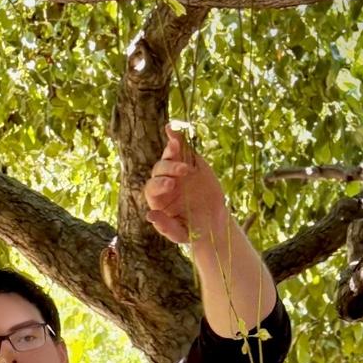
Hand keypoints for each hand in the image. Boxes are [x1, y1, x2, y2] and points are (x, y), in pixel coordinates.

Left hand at [143, 125, 228, 245]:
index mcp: (158, 200)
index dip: (159, 185)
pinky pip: (181, 148)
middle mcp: (164, 183)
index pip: (151, 189)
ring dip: (171, 150)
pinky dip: (176, 138)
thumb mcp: (180, 233)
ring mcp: (177, 170)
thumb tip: (150, 215)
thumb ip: (165, 227)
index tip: (171, 185)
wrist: (213, 221)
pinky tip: (172, 128)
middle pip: (159, 171)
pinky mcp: (191, 161)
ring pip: (168, 157)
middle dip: (169, 169)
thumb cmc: (193, 230)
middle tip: (183, 172)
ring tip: (176, 146)